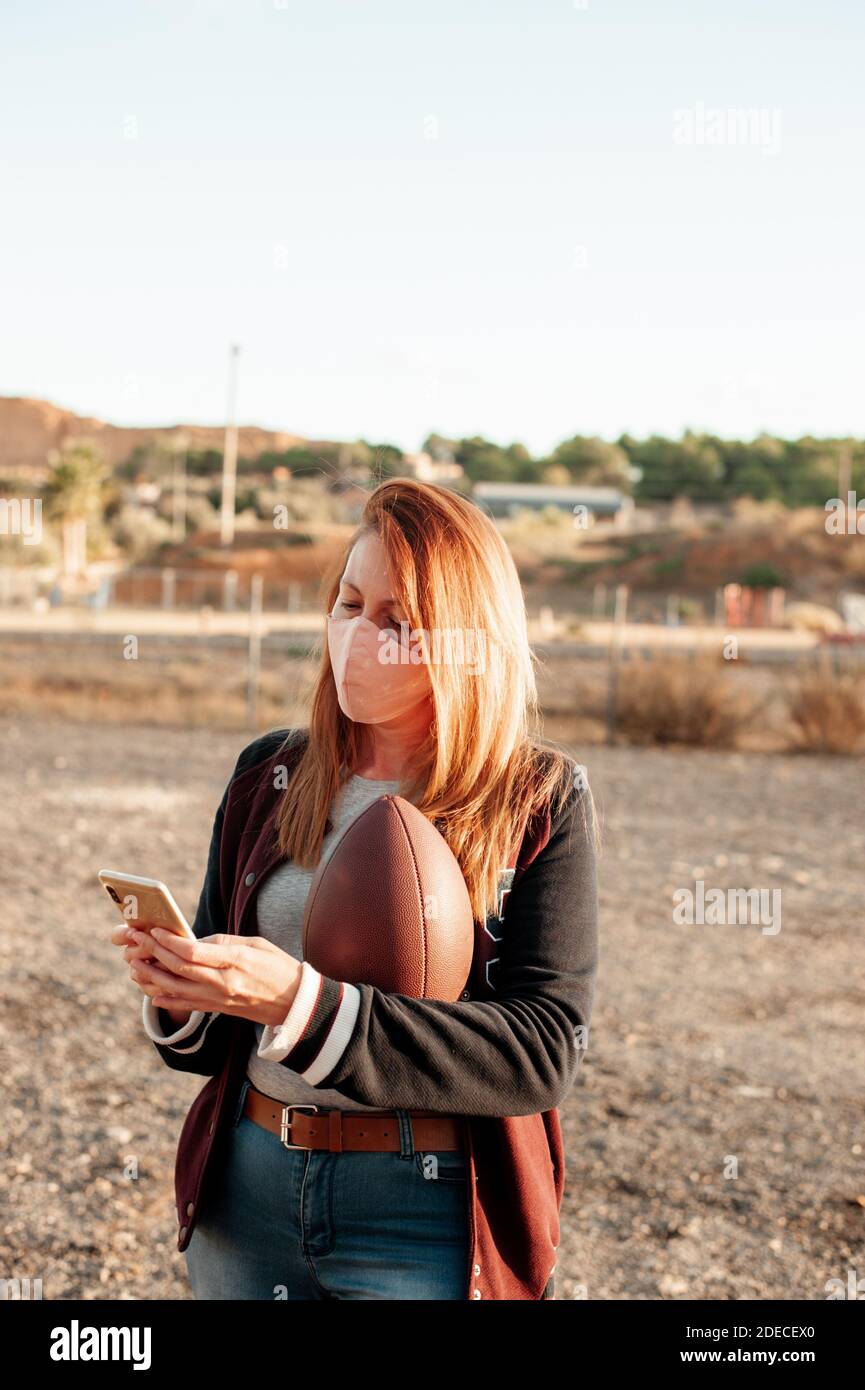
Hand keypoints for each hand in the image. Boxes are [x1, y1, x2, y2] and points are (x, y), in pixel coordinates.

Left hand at [121, 926, 303, 1027]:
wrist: (294, 1003)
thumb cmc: (277, 967)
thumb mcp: (254, 944)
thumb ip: (222, 942)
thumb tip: (192, 940)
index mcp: (234, 960)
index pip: (193, 950)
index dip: (169, 940)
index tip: (154, 929)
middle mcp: (223, 982)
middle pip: (179, 968)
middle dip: (153, 952)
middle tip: (136, 938)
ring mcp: (218, 999)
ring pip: (175, 988)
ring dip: (151, 976)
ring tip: (135, 964)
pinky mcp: (217, 1010)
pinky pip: (185, 1005)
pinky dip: (166, 999)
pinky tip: (151, 993)